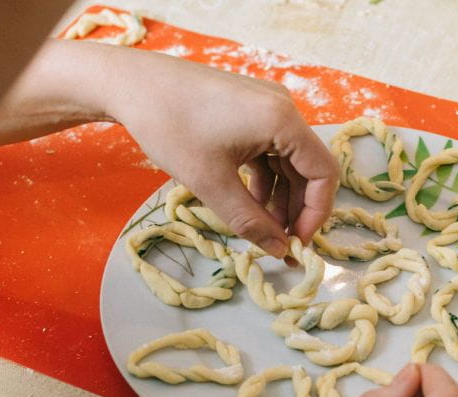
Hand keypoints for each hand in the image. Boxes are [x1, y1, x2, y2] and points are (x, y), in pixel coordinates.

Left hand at [102, 47, 337, 257]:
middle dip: (296, 209)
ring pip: (289, 162)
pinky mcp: (251, 109)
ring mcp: (268, 106)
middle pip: (308, 169)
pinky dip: (265, 179)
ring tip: (260, 228)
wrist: (134, 85)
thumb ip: (249, 222)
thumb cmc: (170, 127)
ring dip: (279, 197)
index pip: (323, 174)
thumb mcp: (211, 183)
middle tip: (279, 243)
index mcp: (283, 120)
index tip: (296, 244)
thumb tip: (278, 251)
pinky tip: (248, 202)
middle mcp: (284, 108)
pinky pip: (271, 151)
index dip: (315, 214)